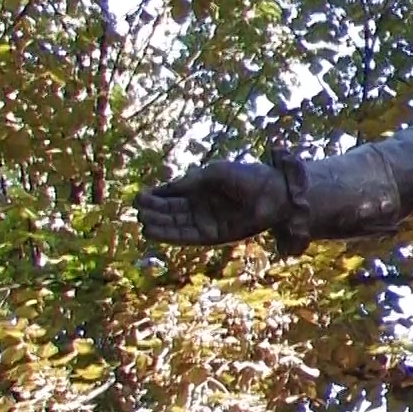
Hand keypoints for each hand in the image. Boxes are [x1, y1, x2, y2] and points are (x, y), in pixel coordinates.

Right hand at [135, 161, 288, 245]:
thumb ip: (188, 183)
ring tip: (142, 221)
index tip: (139, 196)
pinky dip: (171, 235)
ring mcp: (208, 222)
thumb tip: (162, 189)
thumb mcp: (212, 174)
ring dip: (159, 224)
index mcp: (201, 189)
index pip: (172, 195)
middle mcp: (203, 207)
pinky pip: (189, 237)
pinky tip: (155, 232)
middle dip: (154, 211)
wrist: (273, 192)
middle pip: (172, 211)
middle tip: (138, 209)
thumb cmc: (246, 176)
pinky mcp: (215, 236)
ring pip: (177, 225)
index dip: (156, 197)